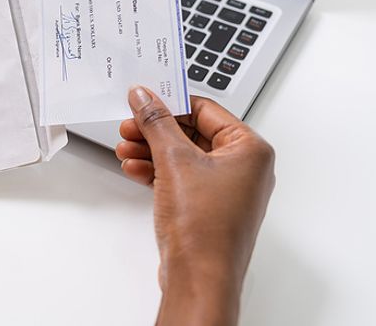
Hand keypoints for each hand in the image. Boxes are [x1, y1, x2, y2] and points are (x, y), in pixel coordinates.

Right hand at [116, 87, 274, 325]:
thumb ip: (156, 122)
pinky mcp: (208, 206)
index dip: (170, 103)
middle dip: (155, 130)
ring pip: (183, 155)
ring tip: (125, 149)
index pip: (205, 109)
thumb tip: (145, 97)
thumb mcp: (174, 160)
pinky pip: (181, 177)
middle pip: (192, 132)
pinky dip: (157, 170)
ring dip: (151, 150)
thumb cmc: (205, 228)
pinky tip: (135, 169)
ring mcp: (226, 189)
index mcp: (250, 149)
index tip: (143, 99)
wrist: (199, 278)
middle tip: (129, 126)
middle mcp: (244, 168)